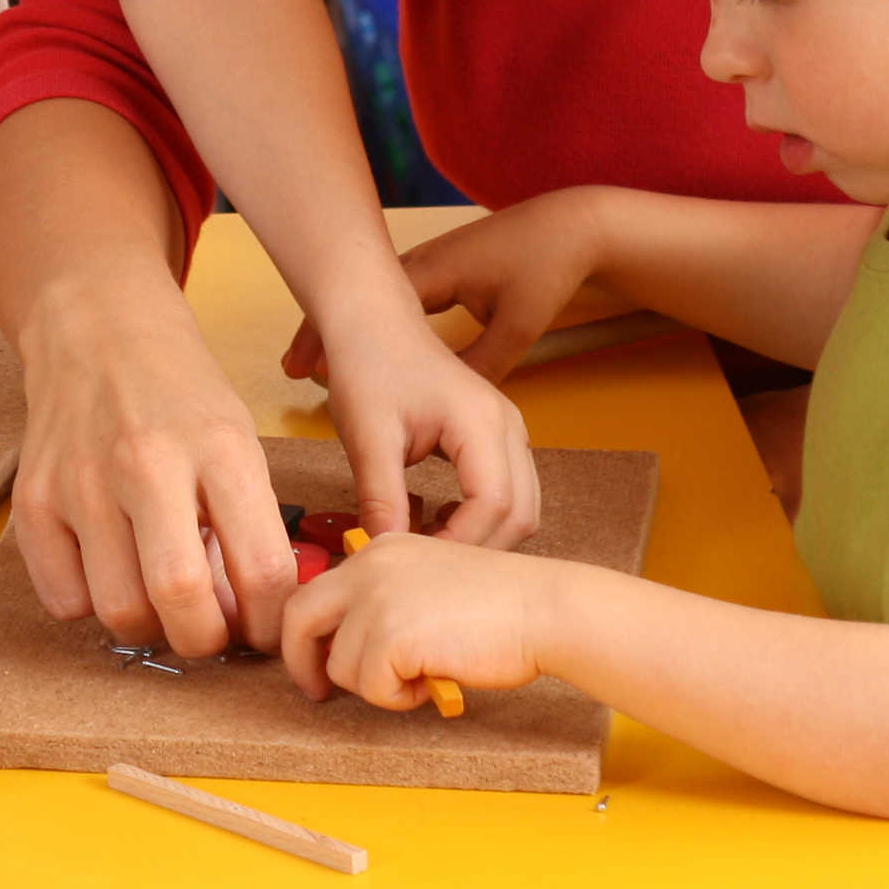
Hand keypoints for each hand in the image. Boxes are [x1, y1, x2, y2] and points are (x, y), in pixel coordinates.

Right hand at [7, 276, 300, 661]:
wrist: (97, 326)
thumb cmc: (180, 392)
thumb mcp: (238, 442)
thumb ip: (246, 527)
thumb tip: (245, 619)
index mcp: (220, 449)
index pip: (262, 572)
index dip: (270, 623)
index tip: (263, 629)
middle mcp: (147, 464)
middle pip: (181, 601)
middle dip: (206, 640)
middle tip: (209, 627)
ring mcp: (81, 481)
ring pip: (119, 610)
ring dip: (148, 625)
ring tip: (158, 595)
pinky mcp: (32, 498)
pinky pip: (64, 599)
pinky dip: (91, 604)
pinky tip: (108, 569)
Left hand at [281, 530, 555, 710]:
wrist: (541, 609)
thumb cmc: (501, 605)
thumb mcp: (429, 583)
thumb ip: (387, 600)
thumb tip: (347, 642)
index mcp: (379, 550)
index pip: (316, 590)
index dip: (308, 633)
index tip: (315, 660)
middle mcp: (369, 567)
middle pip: (299, 619)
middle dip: (302, 663)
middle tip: (318, 692)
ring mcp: (376, 600)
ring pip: (340, 665)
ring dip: (377, 686)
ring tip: (421, 676)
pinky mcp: (391, 636)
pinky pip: (372, 687)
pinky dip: (399, 698)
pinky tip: (433, 681)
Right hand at [291, 190, 610, 388]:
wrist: (573, 225)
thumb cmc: (545, 266)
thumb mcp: (517, 325)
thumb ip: (480, 366)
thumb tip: (446, 409)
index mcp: (430, 272)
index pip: (365, 305)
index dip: (332, 335)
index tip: (309, 367)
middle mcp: (420, 264)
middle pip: (354, 299)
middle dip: (322, 330)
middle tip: (293, 368)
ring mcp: (428, 265)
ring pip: (370, 300)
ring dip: (342, 325)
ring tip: (312, 361)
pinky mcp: (440, 272)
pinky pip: (392, 300)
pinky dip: (368, 320)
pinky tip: (359, 344)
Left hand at [306, 304, 543, 548]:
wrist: (371, 320)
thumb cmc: (368, 365)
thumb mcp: (368, 437)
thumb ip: (380, 498)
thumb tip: (382, 555)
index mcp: (482, 422)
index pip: (494, 505)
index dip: (460, 544)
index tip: (417, 565)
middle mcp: (508, 426)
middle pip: (520, 513)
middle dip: (478, 549)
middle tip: (426, 568)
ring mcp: (508, 430)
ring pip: (520, 506)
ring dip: (482, 535)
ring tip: (428, 543)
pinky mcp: (497, 435)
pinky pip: (507, 490)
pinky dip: (481, 516)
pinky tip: (437, 518)